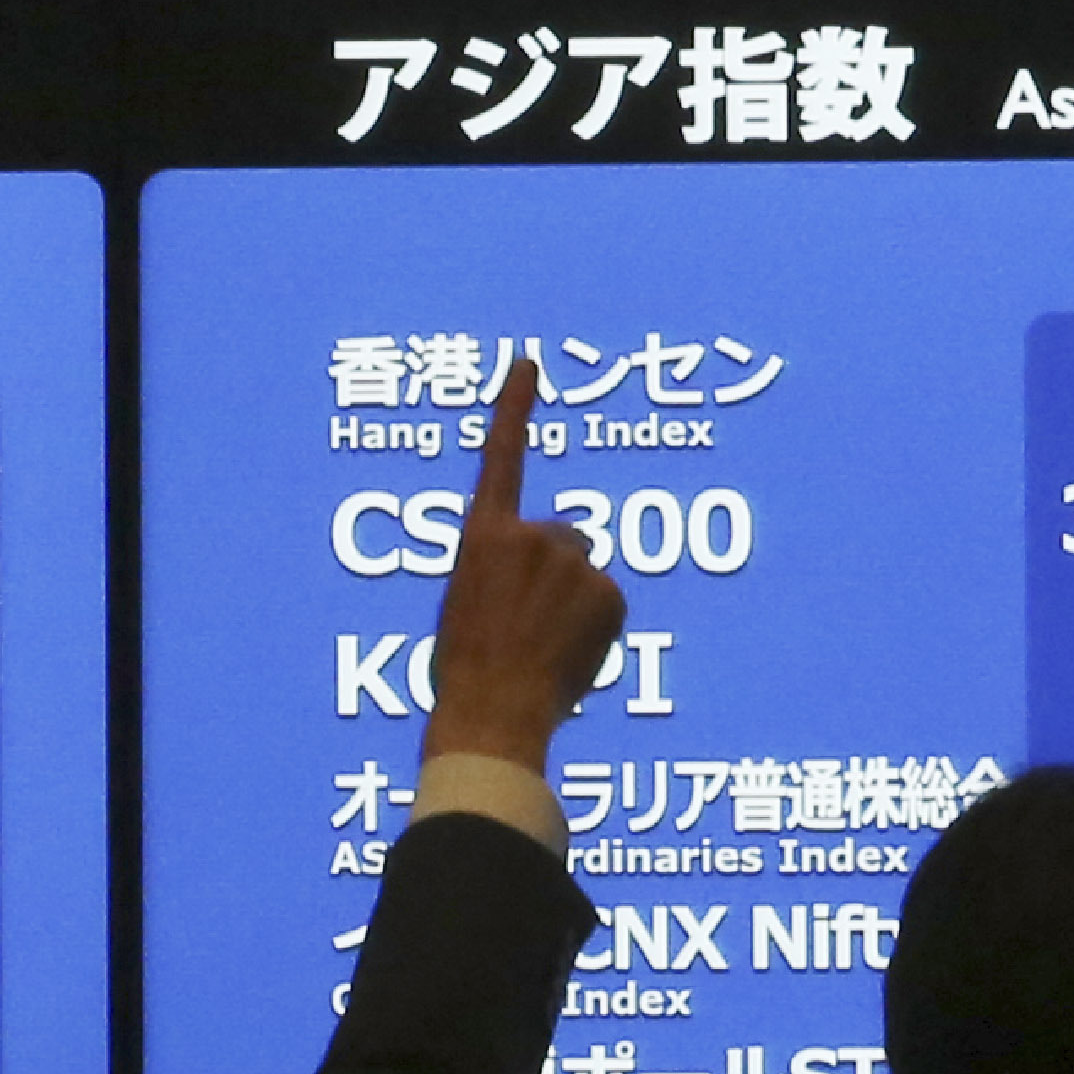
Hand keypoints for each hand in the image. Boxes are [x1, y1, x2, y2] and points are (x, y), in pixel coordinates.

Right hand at [424, 356, 624, 768]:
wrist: (493, 712)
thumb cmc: (466, 669)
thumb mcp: (465, 603)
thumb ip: (499, 570)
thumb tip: (538, 580)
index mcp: (482, 535)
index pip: (501, 455)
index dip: (514, 406)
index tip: (529, 361)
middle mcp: (530, 535)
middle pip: (563, 539)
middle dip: (556, 572)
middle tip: (529, 624)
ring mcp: (573, 562)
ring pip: (586, 575)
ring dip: (576, 604)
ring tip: (545, 648)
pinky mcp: (608, 592)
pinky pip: (608, 605)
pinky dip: (596, 628)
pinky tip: (571, 656)